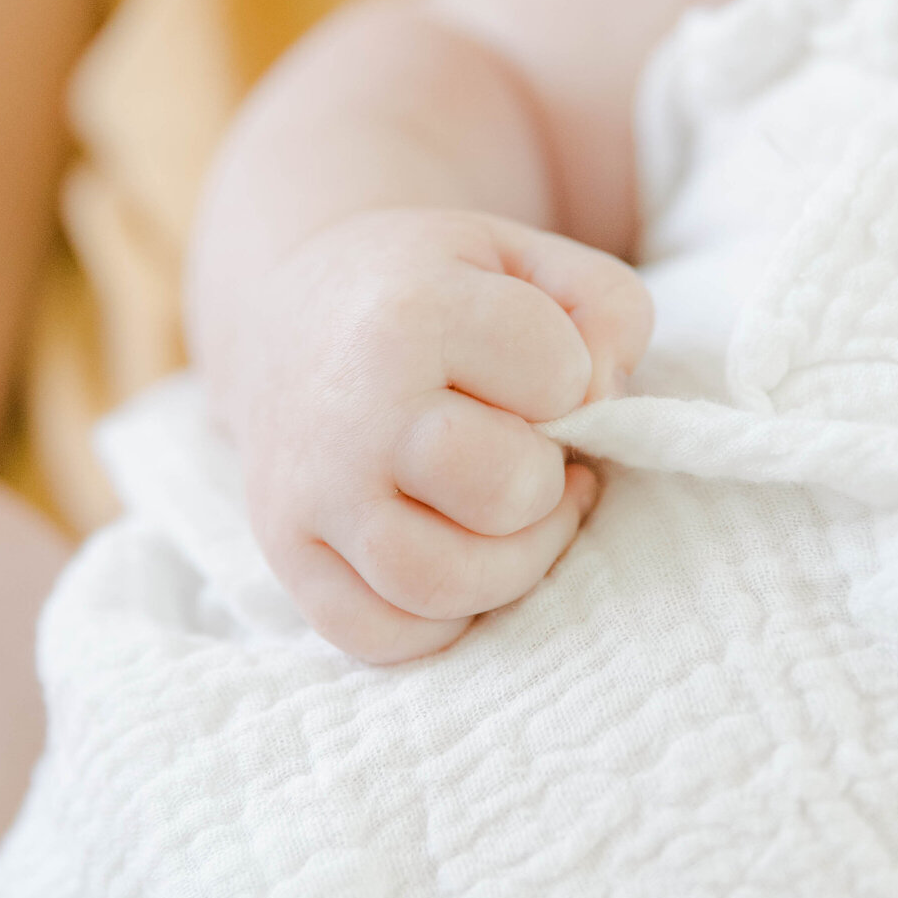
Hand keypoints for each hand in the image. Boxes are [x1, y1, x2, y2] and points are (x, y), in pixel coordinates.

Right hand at [224, 207, 651, 661]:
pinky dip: (441, 621)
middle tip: (528, 454)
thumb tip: (602, 404)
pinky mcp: (288, 556)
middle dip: (544, 481)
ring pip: (441, 584)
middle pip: (505, 492)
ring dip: (510, 566)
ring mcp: (310, 494)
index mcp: (411, 315)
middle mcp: (352, 412)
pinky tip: (459, 562)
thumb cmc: (429, 294)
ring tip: (512, 521)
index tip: (539, 371)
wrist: (288, 316)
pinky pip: (382, 637)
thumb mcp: (525, 260)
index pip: (558, 379)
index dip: (577, 379)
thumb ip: (609, 308)